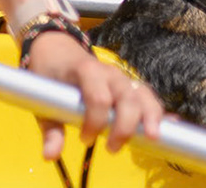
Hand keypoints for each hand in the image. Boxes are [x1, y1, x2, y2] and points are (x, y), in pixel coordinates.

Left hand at [23, 31, 162, 160]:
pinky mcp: (129, 85)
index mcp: (86, 71)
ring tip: (150, 138)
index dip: (95, 122)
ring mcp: (122, 78)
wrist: (57, 48)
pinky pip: (147, 97)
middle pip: (126, 98)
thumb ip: (50, 131)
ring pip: (143, 95)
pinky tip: (161, 129)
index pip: (98, 98)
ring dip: (150, 117)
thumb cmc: (50, 75)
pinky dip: (156, 112)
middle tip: (110, 149)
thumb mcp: (44, 101)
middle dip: (124, 126)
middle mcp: (109, 73)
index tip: (84, 139)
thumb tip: (49, 157)